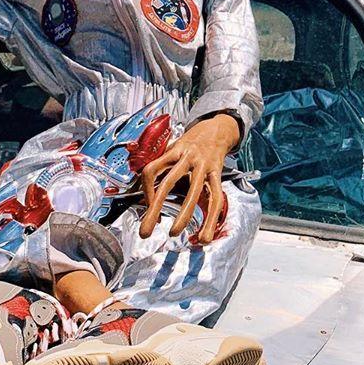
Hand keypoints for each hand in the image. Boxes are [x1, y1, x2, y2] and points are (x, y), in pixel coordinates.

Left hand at [137, 113, 240, 241]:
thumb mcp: (174, 147)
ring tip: (174, 234)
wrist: (219, 129)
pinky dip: (210, 218)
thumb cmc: (192, 142)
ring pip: (193, 193)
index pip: (152, 169)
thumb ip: (163, 165)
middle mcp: (188, 157)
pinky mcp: (217, 173)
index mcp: (173, 151)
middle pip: (168, 183)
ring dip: (183, 216)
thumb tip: (147, 191)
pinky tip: (205, 235)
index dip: (145, 189)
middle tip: (145, 231)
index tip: (145, 205)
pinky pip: (215, 197)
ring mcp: (204, 165)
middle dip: (155, 209)